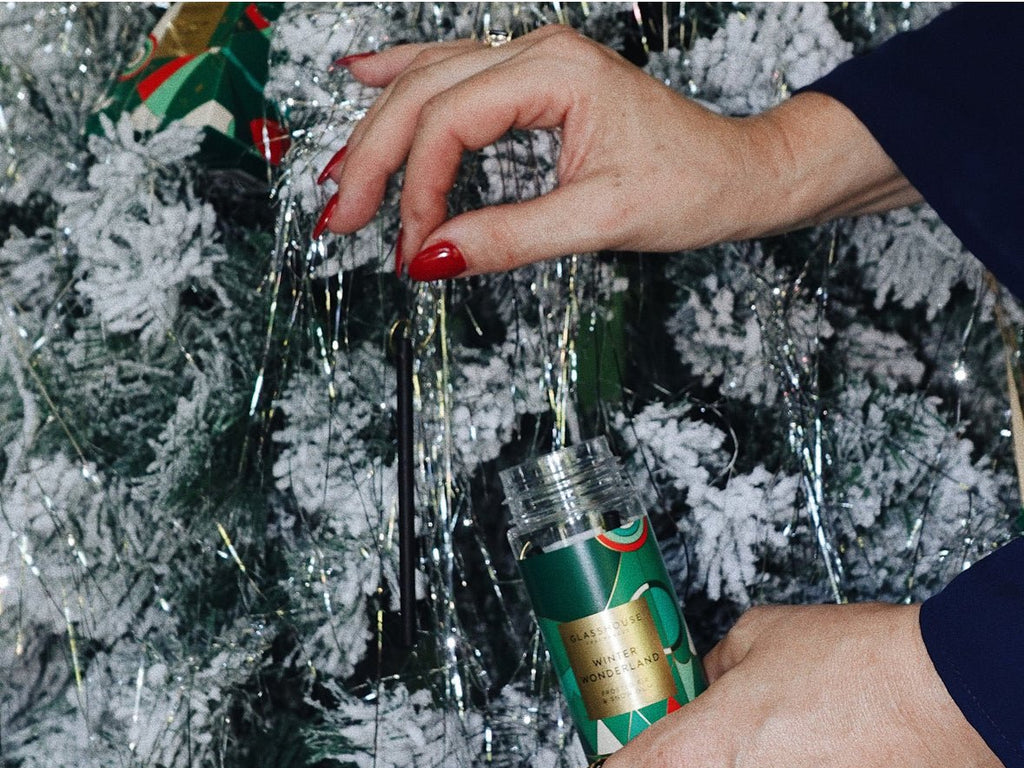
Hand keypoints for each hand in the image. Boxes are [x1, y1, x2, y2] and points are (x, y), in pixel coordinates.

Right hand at [319, 26, 916, 277]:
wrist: (740, 172)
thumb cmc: (691, 185)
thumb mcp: (600, 221)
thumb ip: (510, 238)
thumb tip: (429, 258)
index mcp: (553, 74)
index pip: (449, 123)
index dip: (416, 189)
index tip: (407, 248)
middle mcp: (536, 54)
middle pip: (422, 95)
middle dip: (373, 160)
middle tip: (338, 219)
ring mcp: (533, 62)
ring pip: (429, 82)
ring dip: (379, 131)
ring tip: (338, 177)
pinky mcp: (535, 83)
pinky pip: (453, 73)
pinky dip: (404, 82)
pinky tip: (364, 76)